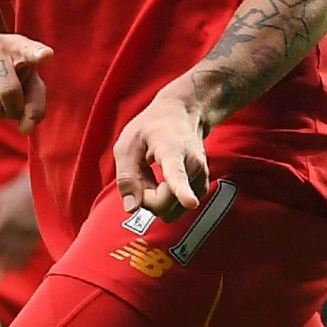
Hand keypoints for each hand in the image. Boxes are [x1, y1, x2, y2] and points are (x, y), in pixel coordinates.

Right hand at [0, 23, 50, 131]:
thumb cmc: (5, 69)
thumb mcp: (27, 78)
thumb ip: (35, 104)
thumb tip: (26, 128)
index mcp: (17, 45)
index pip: (28, 49)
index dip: (37, 53)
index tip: (45, 55)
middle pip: (9, 92)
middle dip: (14, 110)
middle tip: (12, 108)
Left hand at [0, 171, 40, 275]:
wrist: (44, 188)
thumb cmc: (16, 193)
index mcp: (3, 221)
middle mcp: (15, 231)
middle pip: (0, 250)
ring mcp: (27, 235)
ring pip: (14, 254)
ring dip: (5, 267)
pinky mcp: (37, 236)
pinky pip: (28, 252)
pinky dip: (21, 262)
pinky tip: (15, 269)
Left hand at [113, 86, 209, 219]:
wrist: (181, 114)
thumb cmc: (152, 128)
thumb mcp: (128, 145)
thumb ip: (126, 178)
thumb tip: (132, 208)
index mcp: (172, 152)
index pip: (177, 175)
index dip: (183, 192)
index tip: (190, 202)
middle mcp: (193, 167)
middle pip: (165, 204)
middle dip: (146, 200)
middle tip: (139, 177)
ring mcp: (200, 179)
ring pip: (171, 211)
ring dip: (155, 201)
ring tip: (151, 176)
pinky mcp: (200, 189)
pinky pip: (177, 209)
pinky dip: (165, 201)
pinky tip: (161, 182)